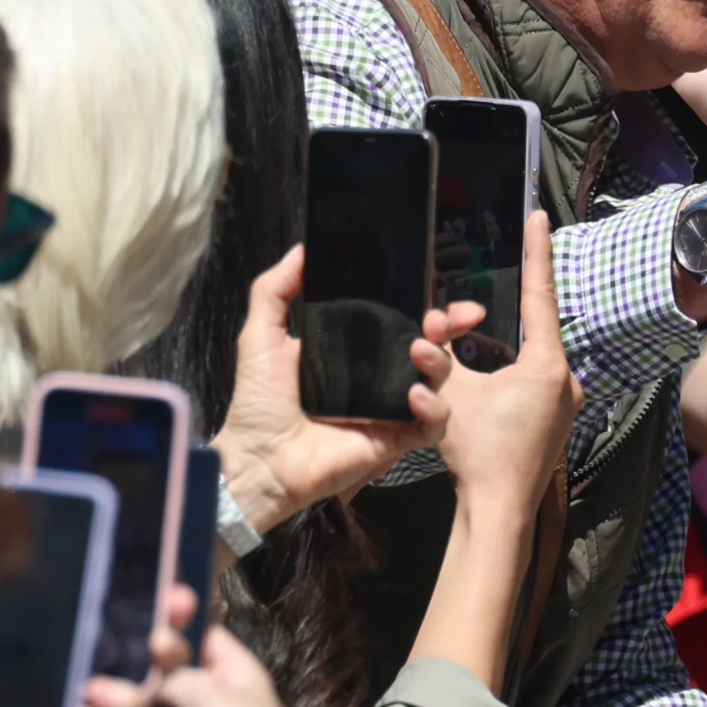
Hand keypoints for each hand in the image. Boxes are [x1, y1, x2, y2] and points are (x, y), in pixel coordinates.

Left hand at [213, 245, 460, 536]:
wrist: (259, 458)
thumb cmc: (259, 400)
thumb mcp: (260, 335)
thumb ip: (275, 288)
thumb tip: (302, 248)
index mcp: (356, 348)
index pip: (401, 319)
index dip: (425, 303)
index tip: (435, 287)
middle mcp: (380, 374)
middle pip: (432, 344)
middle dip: (447, 325)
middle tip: (439, 319)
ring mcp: (393, 407)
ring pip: (439, 379)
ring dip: (438, 360)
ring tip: (418, 351)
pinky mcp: (398, 439)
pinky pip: (434, 423)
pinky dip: (433, 408)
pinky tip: (413, 396)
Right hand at [434, 213, 579, 518]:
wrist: (498, 511)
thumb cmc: (478, 453)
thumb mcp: (451, 397)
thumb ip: (438, 360)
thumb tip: (421, 338)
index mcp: (547, 365)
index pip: (540, 296)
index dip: (537, 253)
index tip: (539, 216)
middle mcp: (565, 380)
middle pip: (535, 327)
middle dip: (512, 304)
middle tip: (499, 274)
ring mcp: (564, 404)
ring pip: (533, 355)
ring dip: (507, 342)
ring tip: (481, 329)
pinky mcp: (554, 422)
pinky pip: (534, 379)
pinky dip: (512, 367)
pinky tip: (491, 368)